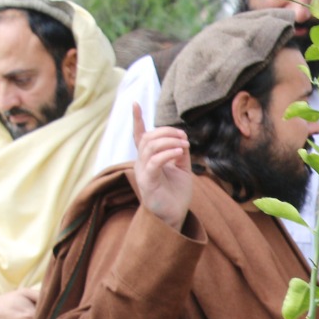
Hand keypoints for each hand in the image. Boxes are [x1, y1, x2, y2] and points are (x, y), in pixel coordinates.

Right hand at [131, 103, 192, 231]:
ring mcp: (143, 171)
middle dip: (166, 132)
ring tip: (184, 144)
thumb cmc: (176, 193)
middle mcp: (142, 163)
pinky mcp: (148, 181)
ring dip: (169, 141)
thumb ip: (180, 154)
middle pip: (148, 138)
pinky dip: (167, 153)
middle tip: (183, 137)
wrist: (174, 215)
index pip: (140, 136)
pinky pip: (154, 162)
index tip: (135, 103)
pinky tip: (180, 152)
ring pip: (150, 147)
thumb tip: (183, 139)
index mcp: (148, 158)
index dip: (137, 120)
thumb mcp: (182, 169)